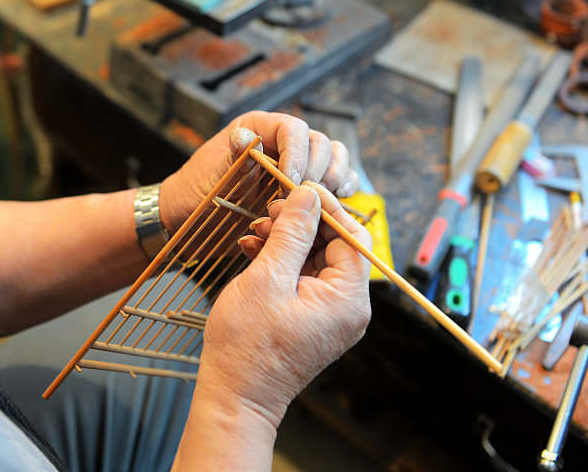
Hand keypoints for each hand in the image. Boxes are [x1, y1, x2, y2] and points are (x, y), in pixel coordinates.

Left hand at [159, 111, 358, 232]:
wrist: (190, 220)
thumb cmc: (196, 194)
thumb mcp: (211, 175)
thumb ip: (234, 158)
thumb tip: (243, 136)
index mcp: (258, 128)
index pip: (293, 130)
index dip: (298, 155)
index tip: (292, 183)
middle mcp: (281, 141)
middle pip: (319, 143)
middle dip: (318, 170)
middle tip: (307, 198)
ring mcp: (296, 163)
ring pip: (333, 157)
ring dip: (334, 176)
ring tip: (325, 199)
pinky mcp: (304, 187)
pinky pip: (335, 179)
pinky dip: (342, 186)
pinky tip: (338, 200)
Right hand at [196, 182, 371, 426]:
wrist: (234, 398)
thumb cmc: (247, 346)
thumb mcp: (268, 278)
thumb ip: (292, 232)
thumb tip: (309, 196)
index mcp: (347, 298)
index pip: (352, 236)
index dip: (326, 208)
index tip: (298, 189)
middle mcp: (348, 307)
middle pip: (336, 246)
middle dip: (302, 223)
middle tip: (269, 211)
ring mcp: (331, 315)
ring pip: (316, 259)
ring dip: (287, 240)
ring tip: (255, 232)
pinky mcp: (313, 319)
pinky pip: (304, 278)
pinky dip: (282, 262)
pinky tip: (254, 251)